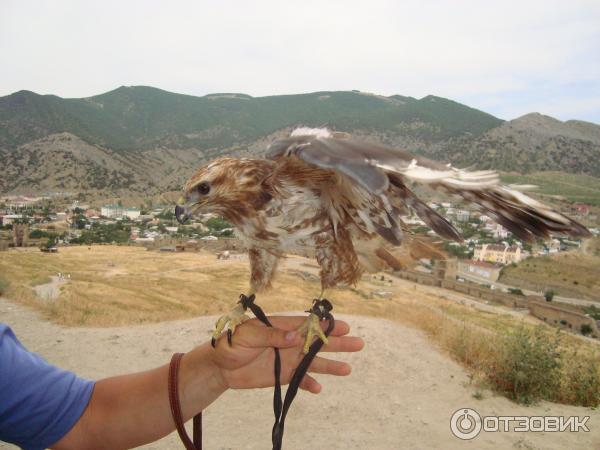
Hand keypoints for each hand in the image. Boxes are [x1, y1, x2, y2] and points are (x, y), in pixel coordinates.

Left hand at [209, 316, 363, 393]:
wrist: (219, 366)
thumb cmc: (231, 343)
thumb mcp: (248, 335)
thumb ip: (272, 336)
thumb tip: (295, 336)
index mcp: (282, 327)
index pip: (308, 325)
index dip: (326, 326)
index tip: (343, 327)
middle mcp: (289, 342)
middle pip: (317, 342)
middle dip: (337, 343)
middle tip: (358, 343)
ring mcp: (287, 359)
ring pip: (313, 362)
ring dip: (330, 365)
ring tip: (348, 369)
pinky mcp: (282, 376)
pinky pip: (300, 380)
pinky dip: (309, 384)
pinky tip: (319, 388)